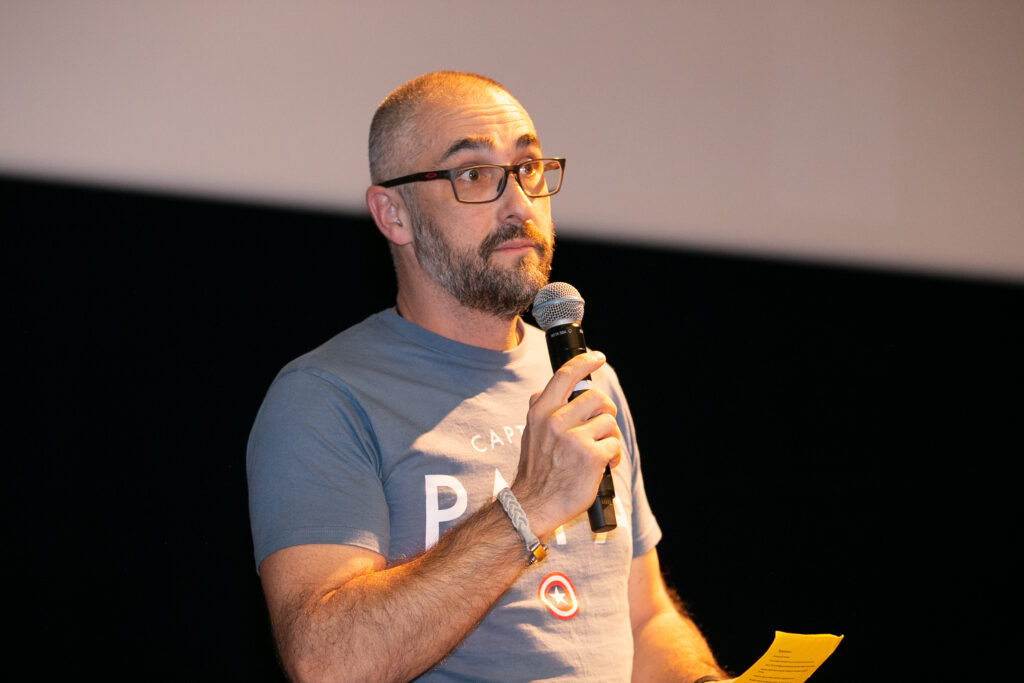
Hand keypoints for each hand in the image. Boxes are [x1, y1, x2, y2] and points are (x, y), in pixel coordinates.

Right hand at [512, 350, 621, 536]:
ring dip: (610, 436)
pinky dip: (614, 456)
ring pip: (608, 422)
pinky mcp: (591, 456)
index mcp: (540, 412)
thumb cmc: (536, 472)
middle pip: (596, 398)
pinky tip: (604, 465)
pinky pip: (614, 445)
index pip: (564, 376)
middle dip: (605, 411)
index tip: (598, 357)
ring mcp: (573, 438)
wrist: (534, 504)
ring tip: (600, 451)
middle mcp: (555, 421)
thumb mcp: (530, 433)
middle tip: (602, 426)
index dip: (584, 362)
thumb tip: (549, 388)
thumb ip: (542, 411)